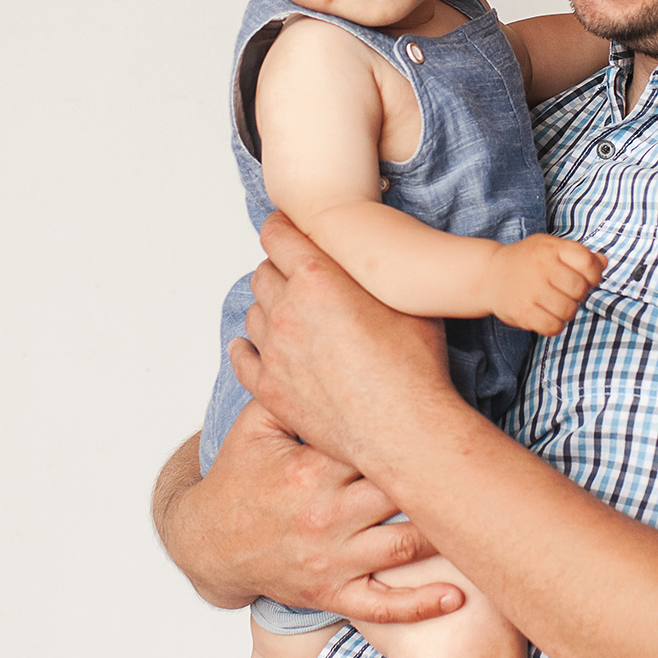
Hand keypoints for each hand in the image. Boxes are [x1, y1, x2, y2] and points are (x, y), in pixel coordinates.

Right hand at [154, 403, 464, 622]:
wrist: (207, 544)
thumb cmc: (239, 478)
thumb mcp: (255, 426)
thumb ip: (291, 387)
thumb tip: (328, 338)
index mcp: (310, 470)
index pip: (375, 445)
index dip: (415, 432)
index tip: (453, 418)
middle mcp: (325, 516)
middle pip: (400, 494)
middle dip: (439, 480)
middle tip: (487, 465)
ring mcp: (331, 560)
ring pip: (403, 547)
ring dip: (445, 535)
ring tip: (484, 519)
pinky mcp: (331, 593)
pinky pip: (382, 606)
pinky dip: (421, 604)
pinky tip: (459, 595)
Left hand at [230, 214, 457, 474]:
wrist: (404, 430)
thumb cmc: (414, 367)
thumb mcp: (405, 298)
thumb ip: (374, 270)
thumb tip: (368, 254)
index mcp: (316, 276)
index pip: (278, 233)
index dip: (283, 226)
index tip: (287, 229)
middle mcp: (286, 309)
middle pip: (262, 272)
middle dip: (279, 269)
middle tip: (301, 278)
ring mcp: (273, 351)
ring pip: (253, 313)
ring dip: (268, 308)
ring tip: (292, 316)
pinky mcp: (269, 388)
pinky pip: (242, 357)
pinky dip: (248, 348)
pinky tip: (258, 347)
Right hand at [485, 235, 607, 334]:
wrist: (490, 274)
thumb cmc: (528, 261)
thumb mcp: (551, 247)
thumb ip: (579, 254)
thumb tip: (603, 262)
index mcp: (551, 248)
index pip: (588, 263)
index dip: (593, 274)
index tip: (586, 278)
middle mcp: (541, 267)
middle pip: (580, 289)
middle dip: (578, 294)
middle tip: (566, 292)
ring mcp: (531, 290)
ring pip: (569, 311)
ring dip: (567, 311)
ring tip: (555, 304)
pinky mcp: (522, 312)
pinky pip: (553, 327)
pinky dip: (554, 324)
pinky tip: (547, 315)